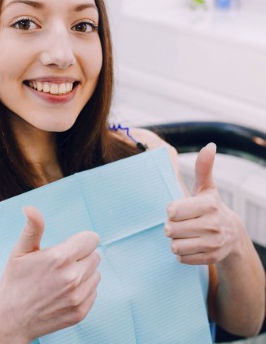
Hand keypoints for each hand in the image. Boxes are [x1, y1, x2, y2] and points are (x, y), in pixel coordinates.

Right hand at [0, 206, 100, 341]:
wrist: (11, 320)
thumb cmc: (15, 282)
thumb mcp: (20, 251)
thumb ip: (32, 227)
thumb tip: (29, 207)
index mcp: (59, 257)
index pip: (91, 239)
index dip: (81, 240)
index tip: (70, 246)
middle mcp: (72, 277)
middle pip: (95, 255)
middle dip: (82, 256)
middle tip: (62, 264)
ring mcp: (77, 296)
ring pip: (95, 274)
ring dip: (84, 273)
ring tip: (62, 279)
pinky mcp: (81, 311)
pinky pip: (94, 291)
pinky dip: (83, 290)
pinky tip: (65, 292)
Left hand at [164, 143, 240, 264]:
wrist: (232, 234)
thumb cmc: (210, 207)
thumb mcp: (206, 188)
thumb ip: (203, 168)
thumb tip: (210, 145)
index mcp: (209, 204)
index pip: (172, 210)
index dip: (170, 211)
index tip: (176, 210)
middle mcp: (214, 224)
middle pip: (171, 229)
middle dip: (171, 227)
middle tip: (179, 224)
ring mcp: (214, 243)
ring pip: (175, 246)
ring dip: (174, 241)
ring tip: (184, 234)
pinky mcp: (211, 258)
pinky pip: (182, 258)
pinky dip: (181, 253)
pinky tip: (189, 245)